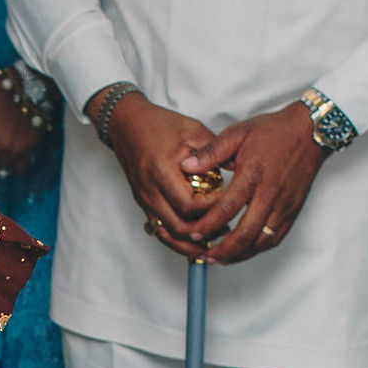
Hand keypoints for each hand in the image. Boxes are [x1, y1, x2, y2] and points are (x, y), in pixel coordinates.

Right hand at [106, 93, 227, 259]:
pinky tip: (195, 240)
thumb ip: (215, 151)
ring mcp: (144, 200)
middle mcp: (149, 190)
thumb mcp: (193, 130)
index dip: (210, 209)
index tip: (227, 201)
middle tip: (225, 227)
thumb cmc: (160, 125)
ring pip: (168, 234)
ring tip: (213, 242)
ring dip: (190, 242)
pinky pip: (160, 229)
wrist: (128, 125)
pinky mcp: (143, 204)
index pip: (189, 206)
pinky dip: (177, 238)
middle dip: (204, 232)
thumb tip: (239, 168)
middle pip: (179, 227)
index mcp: (161, 171)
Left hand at [191, 103, 327, 262]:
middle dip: (223, 250)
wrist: (309, 132)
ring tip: (221, 259)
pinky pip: (275, 237)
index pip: (227, 209)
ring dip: (240, 254)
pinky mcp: (292, 210)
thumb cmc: (274, 131)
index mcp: (252, 175)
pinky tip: (244, 251)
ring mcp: (283, 205)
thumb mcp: (237, 133)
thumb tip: (186, 166)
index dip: (208, 226)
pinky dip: (258, 248)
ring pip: (261, 240)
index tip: (194, 235)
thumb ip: (211, 152)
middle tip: (205, 256)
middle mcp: (269, 194)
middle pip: (245, 233)